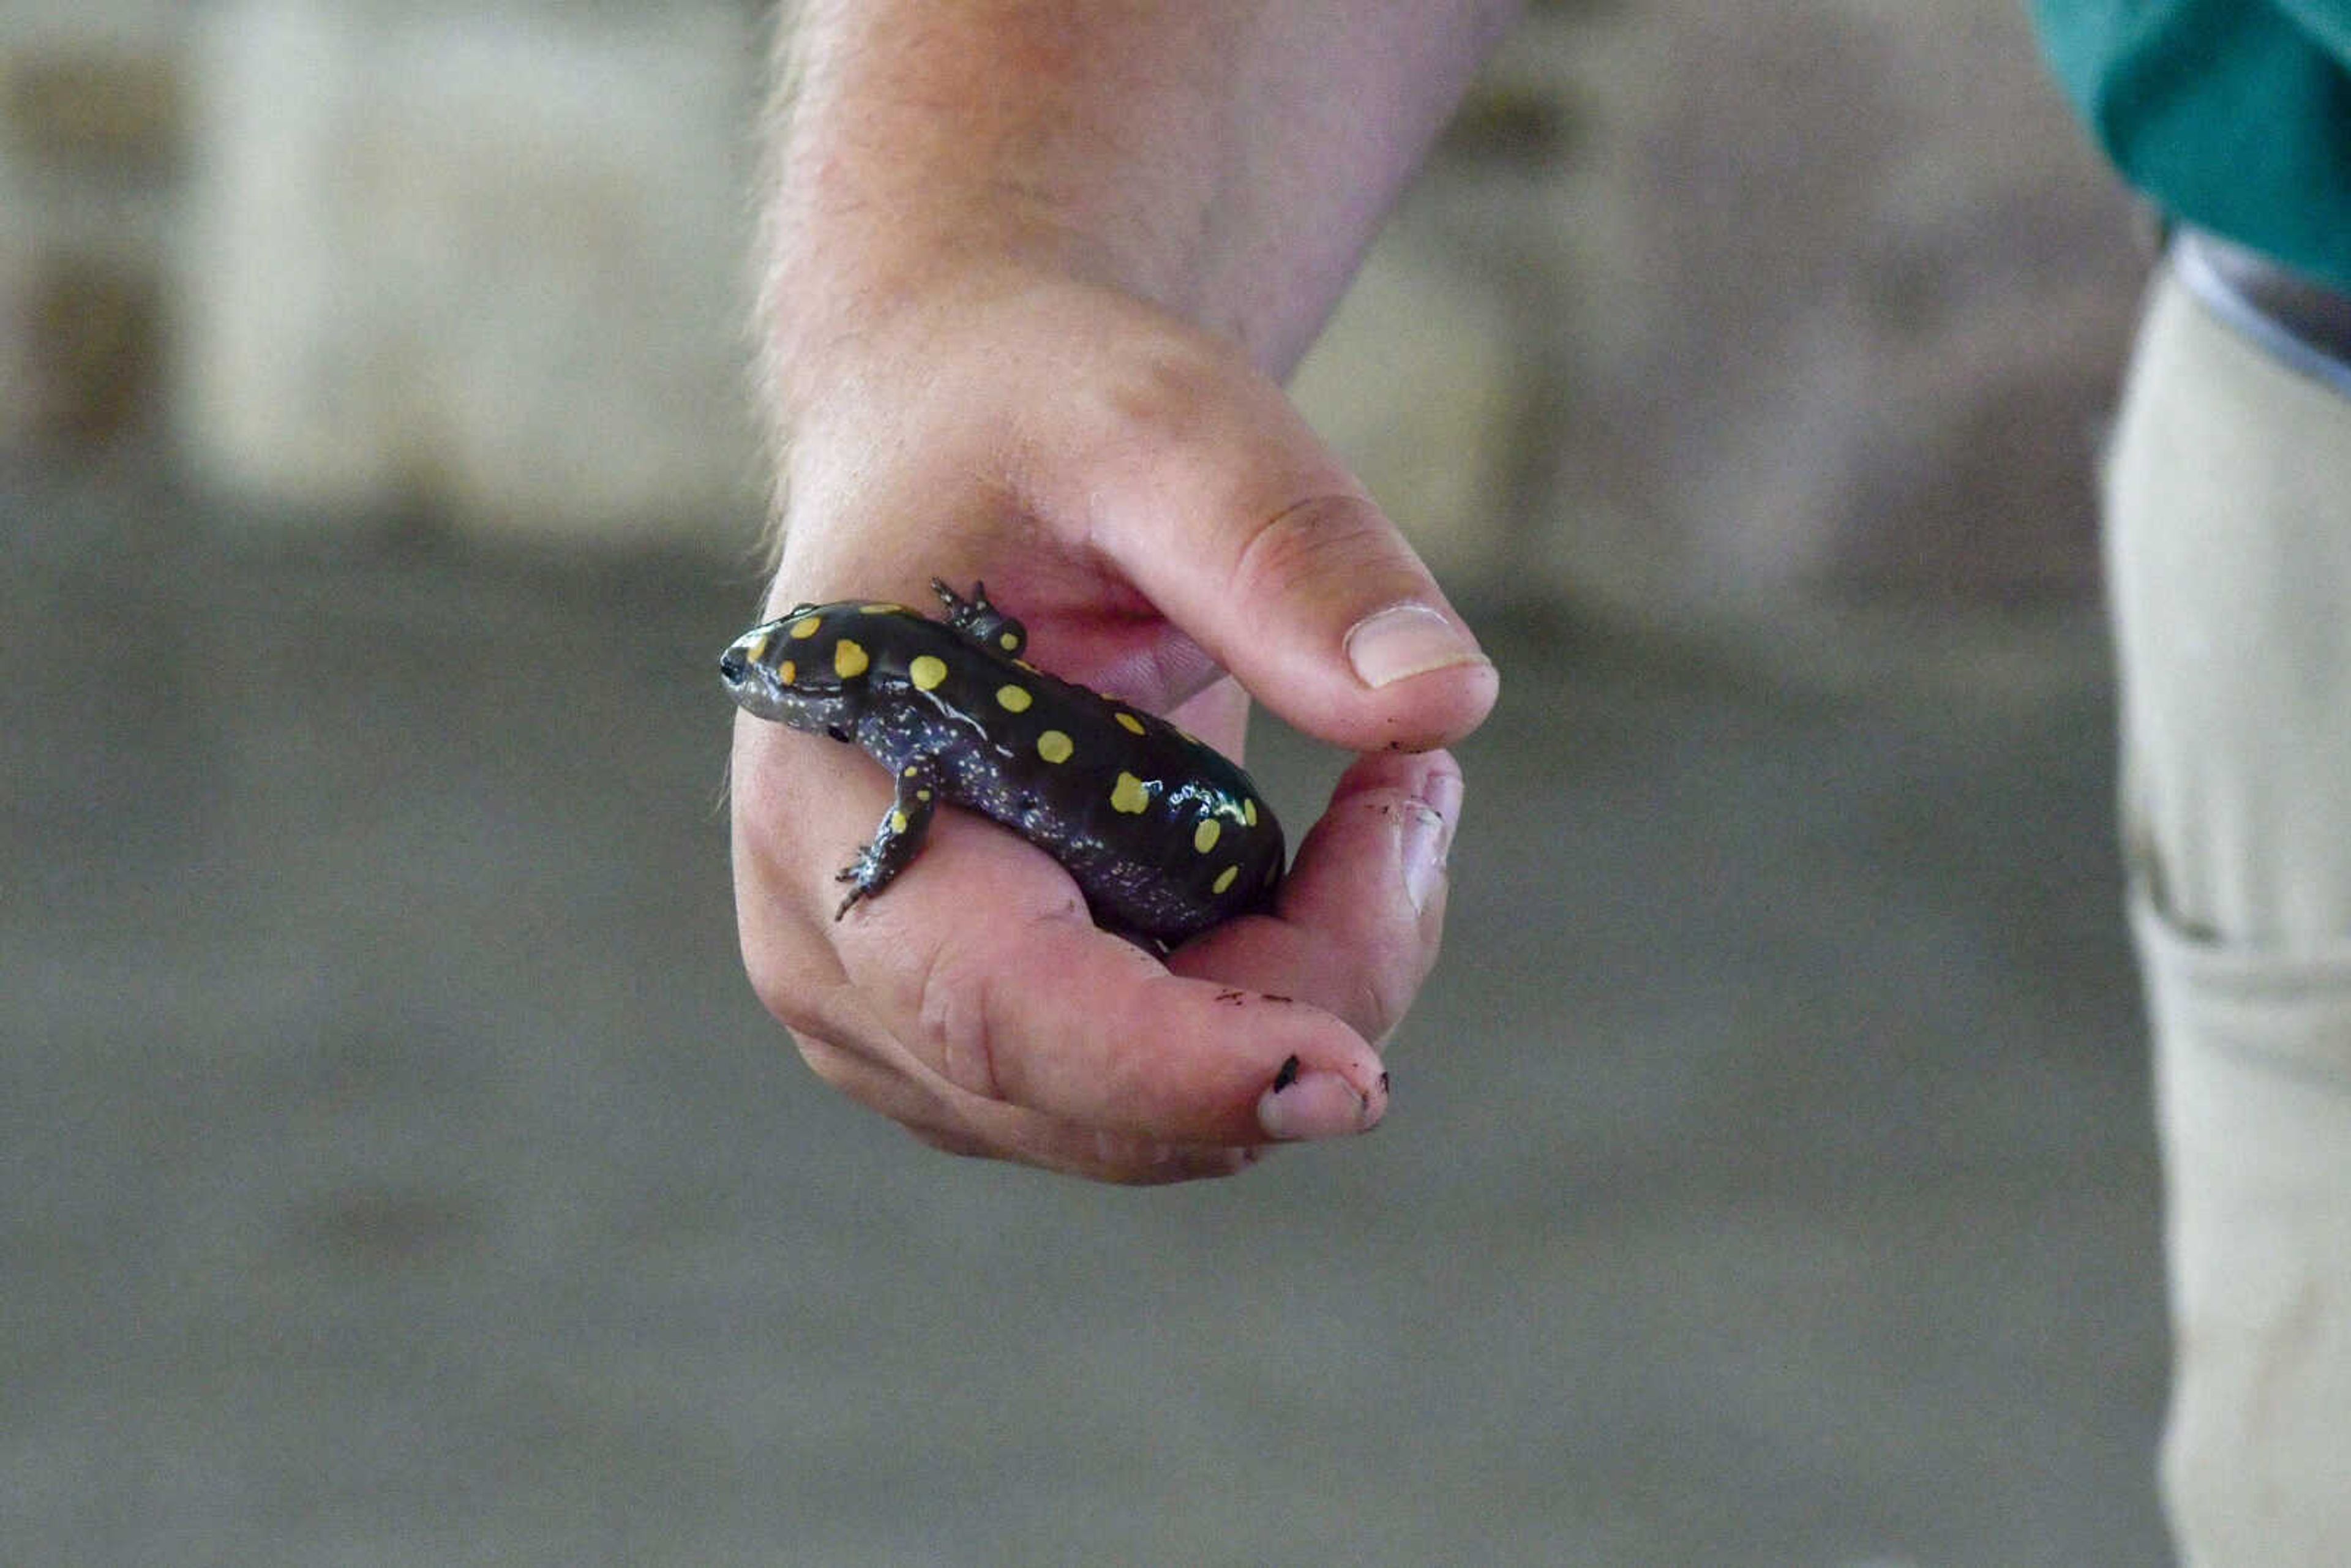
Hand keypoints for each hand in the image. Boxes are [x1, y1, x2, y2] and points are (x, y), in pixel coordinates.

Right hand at [730, 265, 1495, 1180]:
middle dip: (1312, 982)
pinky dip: (1273, 999)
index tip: (1360, 1069)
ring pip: (1158, 1122)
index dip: (1183, 1068)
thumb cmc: (1035, 417)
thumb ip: (1287, 554)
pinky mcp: (978, 1036)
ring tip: (1379, 790)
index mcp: (834, 800)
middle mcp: (836, 948)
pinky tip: (1304, 850)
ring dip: (1309, 988)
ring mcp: (900, 1013)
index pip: (1000, 1011)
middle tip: (1418, 787)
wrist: (963, 436)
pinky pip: (1166, 1095)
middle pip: (1109, 1092)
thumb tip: (1439, 700)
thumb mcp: (1164, 428)